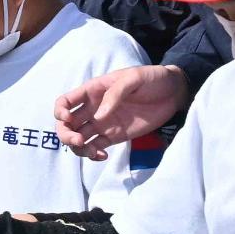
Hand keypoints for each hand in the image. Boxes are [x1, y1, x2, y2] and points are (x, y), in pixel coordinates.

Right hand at [53, 66, 189, 160]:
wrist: (174, 92)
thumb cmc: (152, 78)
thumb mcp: (134, 78)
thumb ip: (116, 94)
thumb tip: (99, 116)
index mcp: (93, 91)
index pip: (65, 102)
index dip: (60, 112)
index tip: (68, 119)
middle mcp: (93, 108)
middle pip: (67, 125)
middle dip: (66, 135)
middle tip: (79, 140)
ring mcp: (102, 124)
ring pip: (78, 139)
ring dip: (78, 148)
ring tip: (93, 151)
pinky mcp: (113, 136)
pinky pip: (95, 147)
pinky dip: (93, 154)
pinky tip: (103, 155)